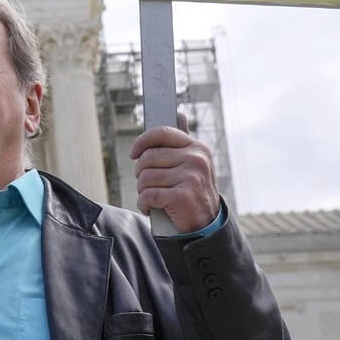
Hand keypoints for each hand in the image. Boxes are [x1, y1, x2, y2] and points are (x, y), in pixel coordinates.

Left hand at [129, 113, 219, 233]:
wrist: (206, 226)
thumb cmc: (193, 191)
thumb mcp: (193, 163)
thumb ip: (183, 140)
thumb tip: (178, 113)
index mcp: (197, 148)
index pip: (162, 133)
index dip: (142, 141)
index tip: (133, 154)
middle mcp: (196, 160)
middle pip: (148, 158)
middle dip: (141, 174)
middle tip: (149, 185)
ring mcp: (191, 178)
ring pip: (144, 178)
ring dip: (142, 191)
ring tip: (154, 198)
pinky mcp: (182, 197)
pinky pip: (147, 195)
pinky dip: (144, 204)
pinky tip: (152, 208)